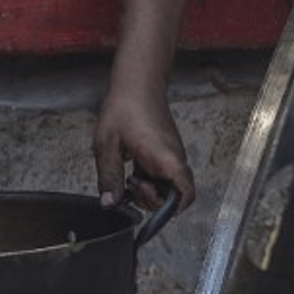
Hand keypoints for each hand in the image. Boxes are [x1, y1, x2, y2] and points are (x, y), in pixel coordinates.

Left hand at [93, 78, 194, 213]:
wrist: (137, 84)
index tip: (148, 203)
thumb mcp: (107, 145)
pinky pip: (163, 175)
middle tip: (131, 187)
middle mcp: (175, 159)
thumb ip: (109, 177)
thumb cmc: (125, 107)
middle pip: (176, 196)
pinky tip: (133, 170)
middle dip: (152, 201)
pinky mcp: (167, 152)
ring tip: (131, 178)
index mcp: (165, 158)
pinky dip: (150, 180)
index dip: (171, 209)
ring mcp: (172, 155)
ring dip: (150, 190)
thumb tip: (110, 203)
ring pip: (168, 186)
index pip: (185, 194)